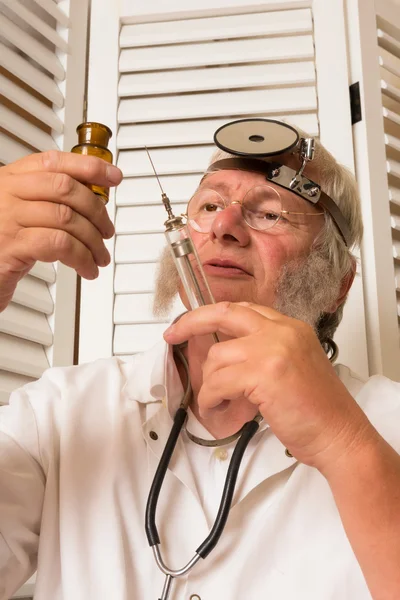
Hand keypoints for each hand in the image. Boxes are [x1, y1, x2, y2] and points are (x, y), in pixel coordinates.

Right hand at [0, 151, 121, 311]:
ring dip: (93, 241)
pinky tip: (86, 268)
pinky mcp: (11, 247)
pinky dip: (81, 258)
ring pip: (66, 218)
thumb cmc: (1, 247)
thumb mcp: (23, 216)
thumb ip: (50, 201)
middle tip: (106, 230)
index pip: (54, 161)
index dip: (88, 167)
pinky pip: (59, 244)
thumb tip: (94, 198)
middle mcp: (6, 194)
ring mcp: (6, 219)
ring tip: (99, 256)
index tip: (113, 176)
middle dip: (96, 210)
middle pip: (64, 188)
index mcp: (10, 179)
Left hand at [164, 301, 373, 473]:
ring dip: (210, 384)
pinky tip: (221, 409)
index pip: (244, 309)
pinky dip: (211, 399)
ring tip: (218, 402)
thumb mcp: (294, 367)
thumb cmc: (319, 412)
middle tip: (172, 334)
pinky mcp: (263, 373)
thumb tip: (225, 358)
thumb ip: (264, 353)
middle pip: (224, 314)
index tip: (193, 323)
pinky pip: (218, 382)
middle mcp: (282, 331)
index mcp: (291, 328)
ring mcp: (272, 349)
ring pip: (217, 357)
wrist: (340, 436)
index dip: (213, 314)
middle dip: (191, 322)